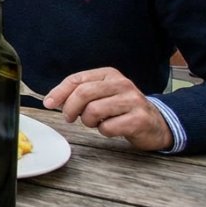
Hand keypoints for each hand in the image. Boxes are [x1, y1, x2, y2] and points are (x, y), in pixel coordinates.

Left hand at [43, 68, 173, 150]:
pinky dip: (104, 131)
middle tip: (69, 118)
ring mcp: (132, 101)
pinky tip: (112, 128)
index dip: (59, 92)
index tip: (48, 103)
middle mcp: (122, 84)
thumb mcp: (102, 95)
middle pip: (83, 93)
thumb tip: (52, 100)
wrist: (157, 123)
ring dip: (88, 121)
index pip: (77, 79)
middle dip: (70, 108)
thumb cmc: (123, 109)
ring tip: (96, 122)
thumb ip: (79, 94)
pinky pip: (108, 127)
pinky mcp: (139, 119)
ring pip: (93, 110)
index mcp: (109, 74)